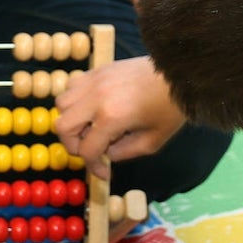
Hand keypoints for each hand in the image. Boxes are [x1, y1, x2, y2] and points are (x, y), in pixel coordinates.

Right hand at [53, 56, 185, 179]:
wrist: (180, 74)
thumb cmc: (171, 109)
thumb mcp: (153, 141)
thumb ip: (124, 153)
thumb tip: (105, 154)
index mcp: (112, 118)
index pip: (86, 150)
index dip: (93, 167)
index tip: (104, 171)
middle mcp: (96, 98)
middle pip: (63, 127)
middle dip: (73, 144)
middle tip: (90, 149)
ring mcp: (94, 80)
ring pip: (62, 104)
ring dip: (72, 120)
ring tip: (91, 126)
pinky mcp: (98, 70)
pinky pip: (72, 86)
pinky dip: (76, 100)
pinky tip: (93, 107)